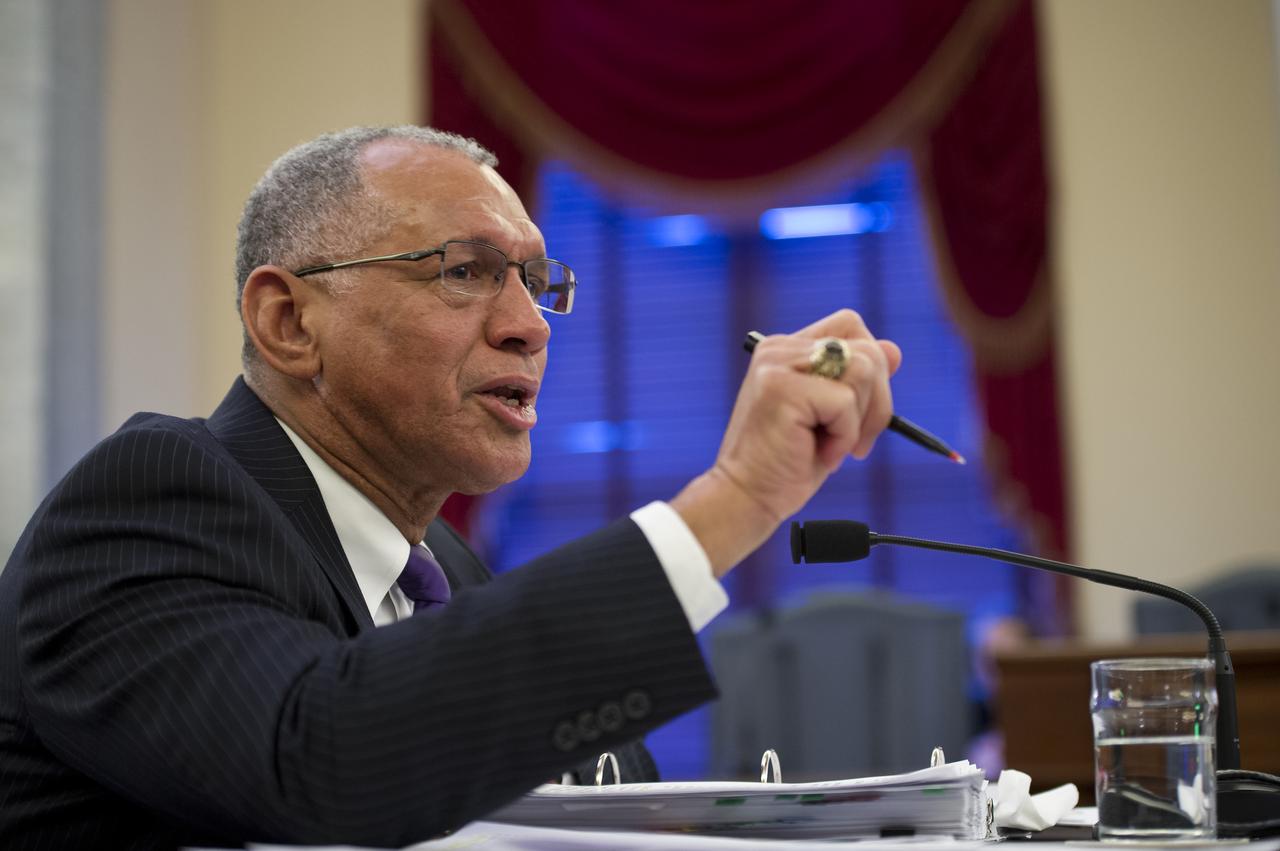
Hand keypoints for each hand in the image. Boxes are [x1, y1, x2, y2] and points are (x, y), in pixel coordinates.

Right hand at [670, 310, 900, 575]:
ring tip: (831, 446)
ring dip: (859, 422)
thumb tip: (894, 350)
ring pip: (863, 371)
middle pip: (866, 349)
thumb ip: (859, 381)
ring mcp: (777, 365)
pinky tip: (821, 455)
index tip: (862, 408)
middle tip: (855, 441)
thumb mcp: (833, 417)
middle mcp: (779, 349)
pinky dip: (844, 438)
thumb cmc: (788, 462)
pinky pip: (845, 403)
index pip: (851, 325)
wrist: (748, 498)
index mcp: (787, 349)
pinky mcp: (781, 388)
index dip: (872, 363)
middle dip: (877, 402)